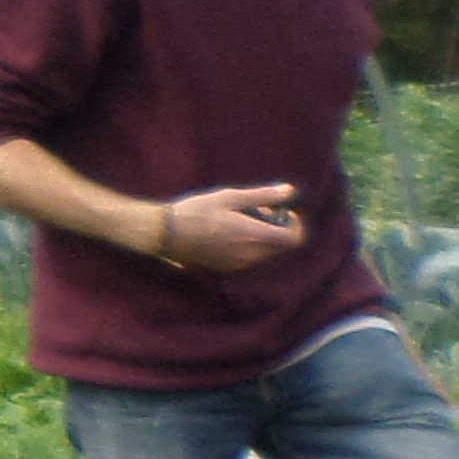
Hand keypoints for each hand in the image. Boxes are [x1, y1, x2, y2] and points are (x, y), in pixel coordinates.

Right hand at [153, 183, 306, 273]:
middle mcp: (251, 255)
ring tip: (236, 220)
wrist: (164, 234)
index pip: (294, 238)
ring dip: (260, 236)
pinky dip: (247, 246)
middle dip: (275, 228)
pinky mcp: (225, 268)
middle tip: (254, 211)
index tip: (281, 211)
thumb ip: (263, 196)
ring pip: (264, 252)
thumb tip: (290, 190)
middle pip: (280, 246)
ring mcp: (238, 264)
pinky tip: (225, 232)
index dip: (294, 224)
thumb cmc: (197, 211)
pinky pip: (248, 258)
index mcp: (255, 237)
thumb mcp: (230, 197)